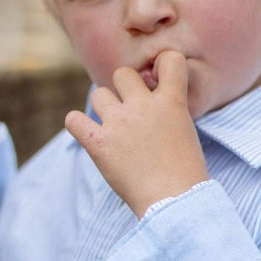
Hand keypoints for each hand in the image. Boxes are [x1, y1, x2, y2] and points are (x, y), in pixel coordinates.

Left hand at [64, 50, 207, 215]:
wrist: (175, 201)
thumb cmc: (185, 172)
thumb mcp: (186, 131)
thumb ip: (168, 110)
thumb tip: (150, 101)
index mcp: (172, 101)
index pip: (170, 58)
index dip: (162, 66)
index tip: (158, 80)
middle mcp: (144, 106)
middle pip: (122, 74)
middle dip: (124, 89)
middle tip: (130, 111)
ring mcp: (119, 123)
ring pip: (99, 93)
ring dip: (104, 108)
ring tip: (113, 129)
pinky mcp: (98, 143)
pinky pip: (73, 120)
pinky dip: (77, 125)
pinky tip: (88, 134)